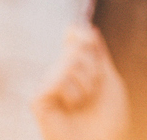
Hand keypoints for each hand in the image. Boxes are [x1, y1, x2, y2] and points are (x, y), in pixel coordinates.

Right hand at [32, 23, 129, 139]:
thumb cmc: (108, 119)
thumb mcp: (109, 80)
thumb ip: (98, 55)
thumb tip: (89, 28)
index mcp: (78, 67)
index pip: (74, 36)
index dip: (81, 34)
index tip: (89, 41)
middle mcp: (60, 73)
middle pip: (76, 47)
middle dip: (94, 67)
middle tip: (94, 91)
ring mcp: (48, 86)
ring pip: (68, 63)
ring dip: (86, 84)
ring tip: (83, 103)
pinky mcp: (37, 100)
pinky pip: (56, 81)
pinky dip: (71, 94)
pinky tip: (70, 108)